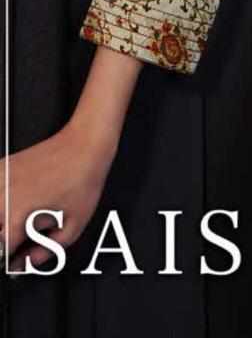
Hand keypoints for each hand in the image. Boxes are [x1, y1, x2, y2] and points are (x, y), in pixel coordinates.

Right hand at [0, 119, 115, 273]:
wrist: (84, 145)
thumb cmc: (82, 181)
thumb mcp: (72, 228)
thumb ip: (43, 254)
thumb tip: (22, 266)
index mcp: (17, 216)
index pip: (0, 252)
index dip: (10, 260)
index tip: (18, 257)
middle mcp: (2, 198)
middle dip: (5, 237)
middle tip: (24, 233)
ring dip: (2, 220)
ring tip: (23, 215)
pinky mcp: (0, 167)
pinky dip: (0, 199)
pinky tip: (13, 199)